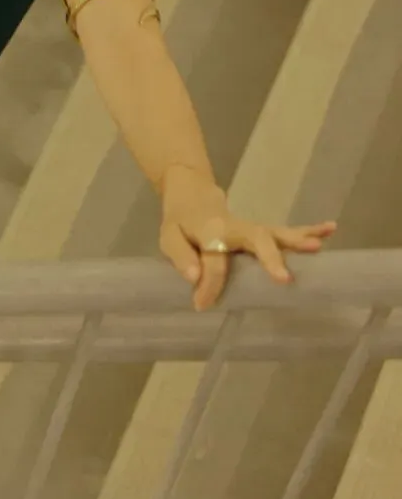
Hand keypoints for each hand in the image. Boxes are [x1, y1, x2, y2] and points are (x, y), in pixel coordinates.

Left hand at [157, 165, 336, 310]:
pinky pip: (285, 232)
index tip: (202, 304)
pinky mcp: (262, 231)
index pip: (213, 259)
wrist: (192, 194)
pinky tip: (330, 230)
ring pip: (276, 233)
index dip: (209, 282)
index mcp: (210, 231)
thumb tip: (194, 278)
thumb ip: (180, 257)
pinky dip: (308, 230)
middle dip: (270, 257)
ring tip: (319, 246)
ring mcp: (251, 228)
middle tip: (286, 279)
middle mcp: (235, 227)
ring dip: (299, 239)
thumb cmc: (181, 221)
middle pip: (255, 238)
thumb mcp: (168, 237)